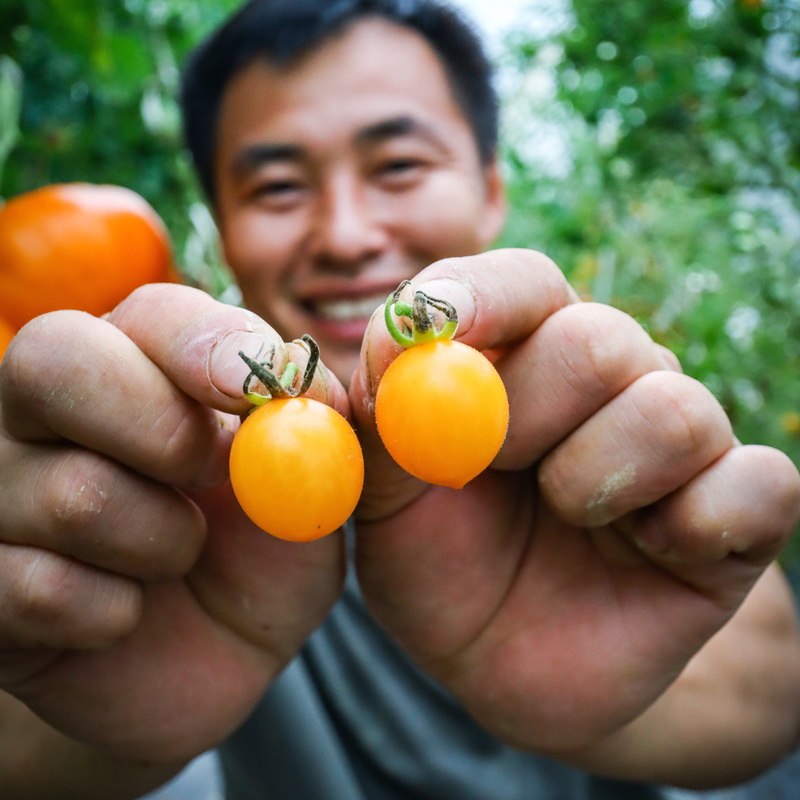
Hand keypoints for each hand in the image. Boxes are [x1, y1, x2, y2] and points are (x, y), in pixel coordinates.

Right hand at [0, 284, 347, 762]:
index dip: (205, 345)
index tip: (255, 393)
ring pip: (69, 493)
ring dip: (163, 544)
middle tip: (215, 476)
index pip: (150, 314)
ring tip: (179, 556)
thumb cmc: (267, 546)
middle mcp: (46, 407)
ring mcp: (0, 489)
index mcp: (139, 361)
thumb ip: (318, 419)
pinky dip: (115, 614)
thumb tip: (300, 373)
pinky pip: (39, 591)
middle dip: (163, 432)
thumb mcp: (317, 482)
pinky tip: (129, 613)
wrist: (225, 649)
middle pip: (54, 362)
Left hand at [349, 249, 799, 754]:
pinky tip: (649, 552)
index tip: (434, 328)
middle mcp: (611, 378)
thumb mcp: (384, 500)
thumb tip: (392, 333)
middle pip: (598, 339)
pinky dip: (693, 528)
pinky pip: (757, 486)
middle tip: (489, 469)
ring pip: (673, 410)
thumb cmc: (440, 569)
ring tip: (563, 517)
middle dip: (525, 416)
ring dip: (593, 481)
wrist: (500, 667)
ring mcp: (680, 439)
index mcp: (524, 355)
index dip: (479, 299)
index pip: (521, 284)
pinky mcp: (740, 506)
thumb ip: (378, 417)